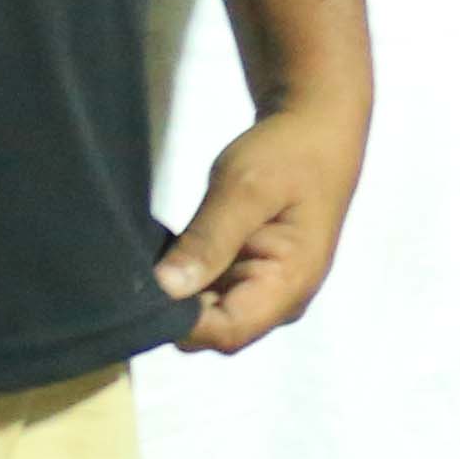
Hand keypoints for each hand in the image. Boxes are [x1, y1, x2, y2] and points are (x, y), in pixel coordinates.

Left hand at [161, 91, 366, 351]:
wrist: (317, 127)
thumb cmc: (289, 153)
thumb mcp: (244, 189)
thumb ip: (209, 240)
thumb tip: (166, 289)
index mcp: (290, 283)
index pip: (227, 332)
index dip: (181, 321)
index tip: (144, 288)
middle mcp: (281, 299)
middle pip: (215, 331)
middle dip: (175, 310)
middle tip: (142, 269)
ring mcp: (268, 289)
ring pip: (209, 315)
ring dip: (179, 295)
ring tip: (153, 258)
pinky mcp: (253, 275)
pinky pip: (212, 295)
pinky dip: (186, 281)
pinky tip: (170, 254)